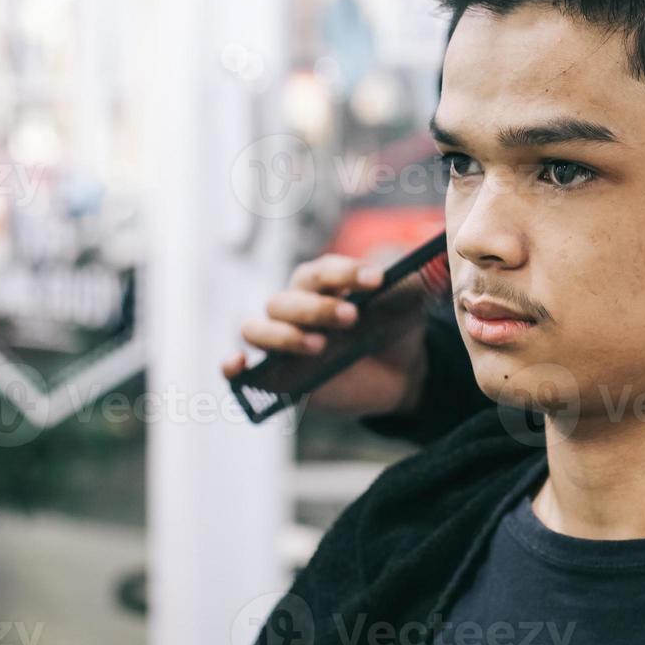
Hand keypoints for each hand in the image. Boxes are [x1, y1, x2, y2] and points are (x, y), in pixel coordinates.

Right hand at [221, 254, 429, 417]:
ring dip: (284, 333)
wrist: (402, 373)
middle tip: (351, 317)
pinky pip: (240, 368)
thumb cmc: (397, 328)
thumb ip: (405, 285)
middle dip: (317, 306)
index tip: (376, 279)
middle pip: (286, 299)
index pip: (321, 270)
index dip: (345, 271)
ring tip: (319, 345)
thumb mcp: (406, 305)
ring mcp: (283, 342)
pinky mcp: (277, 375)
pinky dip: (231, 364)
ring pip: (258, 327)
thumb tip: (413, 269)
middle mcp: (296, 308)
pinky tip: (238, 365)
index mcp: (323, 283)